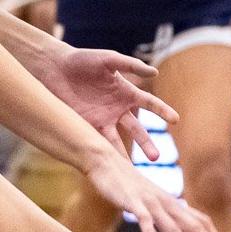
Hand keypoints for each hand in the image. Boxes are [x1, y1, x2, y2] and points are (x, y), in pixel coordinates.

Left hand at [38, 44, 172, 159]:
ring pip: (118, 141)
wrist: (55, 68)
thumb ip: (130, 65)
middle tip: (156, 157)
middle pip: (137, 130)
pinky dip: (104, 153)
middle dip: (147, 143)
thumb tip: (155, 73)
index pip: (150, 104)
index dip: (163, 111)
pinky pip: (98, 141)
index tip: (175, 120)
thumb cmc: (83, 59)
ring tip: (132, 172)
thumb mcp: (109, 60)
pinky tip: (109, 166)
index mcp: (127, 92)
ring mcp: (102, 119)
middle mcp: (118, 109)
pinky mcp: (86, 125)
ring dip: (125, 156)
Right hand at [84, 150, 229, 231]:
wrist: (106, 160)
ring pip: (173, 227)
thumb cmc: (126, 183)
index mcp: (172, 203)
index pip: (201, 222)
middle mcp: (166, 203)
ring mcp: (150, 202)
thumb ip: (164, 213)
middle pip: (195, 227)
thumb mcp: (150, 200)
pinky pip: (143, 219)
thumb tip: (176, 229)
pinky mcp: (132, 201)